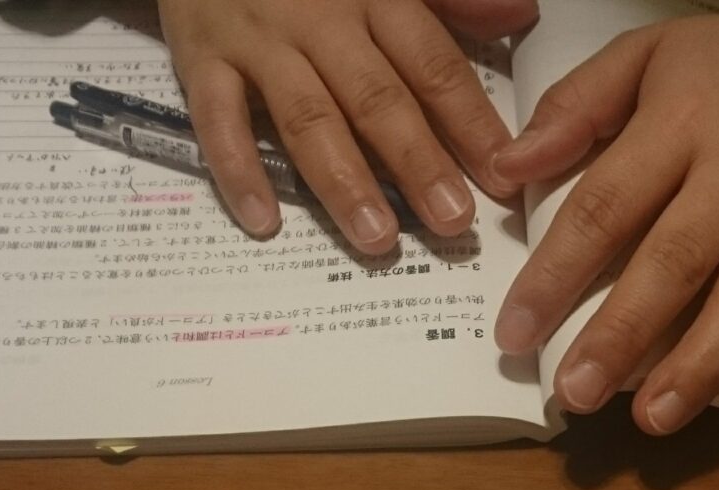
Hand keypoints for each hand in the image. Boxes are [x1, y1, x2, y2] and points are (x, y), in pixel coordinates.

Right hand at [158, 0, 538, 253]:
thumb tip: (517, 13)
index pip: (432, 65)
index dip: (470, 122)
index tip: (502, 177)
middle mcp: (318, 20)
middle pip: (375, 98)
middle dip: (417, 162)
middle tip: (452, 220)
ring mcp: (258, 41)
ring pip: (307, 117)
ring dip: (343, 181)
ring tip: (377, 237)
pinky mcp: (202, 59)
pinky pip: (218, 120)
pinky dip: (238, 171)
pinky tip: (264, 221)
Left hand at [491, 0, 718, 433]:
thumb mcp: (645, 54)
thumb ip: (574, 108)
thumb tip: (507, 168)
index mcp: (680, 124)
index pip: (606, 207)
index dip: (557, 274)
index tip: (515, 333)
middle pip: (676, 262)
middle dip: (623, 335)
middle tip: (577, 394)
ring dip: (700, 363)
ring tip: (653, 417)